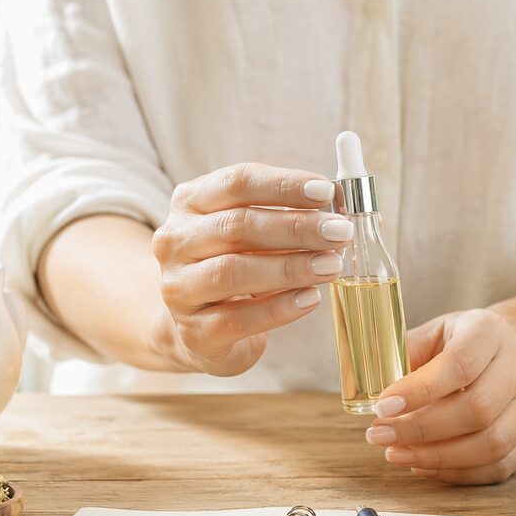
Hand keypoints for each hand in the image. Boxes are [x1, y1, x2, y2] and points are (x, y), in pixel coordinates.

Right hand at [151, 163, 351, 375]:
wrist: (200, 328)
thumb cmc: (235, 266)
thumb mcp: (250, 232)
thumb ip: (284, 215)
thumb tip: (335, 212)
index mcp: (189, 202)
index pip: (236, 183)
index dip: (283, 185)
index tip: (326, 191)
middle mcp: (175, 242)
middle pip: (237, 226)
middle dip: (296, 228)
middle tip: (340, 231)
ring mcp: (178, 289)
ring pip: (233, 272)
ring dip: (290, 267)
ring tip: (331, 265)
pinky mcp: (194, 332)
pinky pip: (238, 319)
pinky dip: (280, 308)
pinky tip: (311, 299)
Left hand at [364, 309, 515, 484]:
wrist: (510, 348)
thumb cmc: (463, 341)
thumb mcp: (433, 332)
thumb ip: (405, 354)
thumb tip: (373, 388)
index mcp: (489, 332)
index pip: (460, 365)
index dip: (419, 391)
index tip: (383, 407)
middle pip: (477, 410)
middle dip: (422, 430)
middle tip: (381, 435)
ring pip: (491, 444)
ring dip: (437, 457)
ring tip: (397, 454)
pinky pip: (497, 466)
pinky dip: (456, 473)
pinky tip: (423, 466)